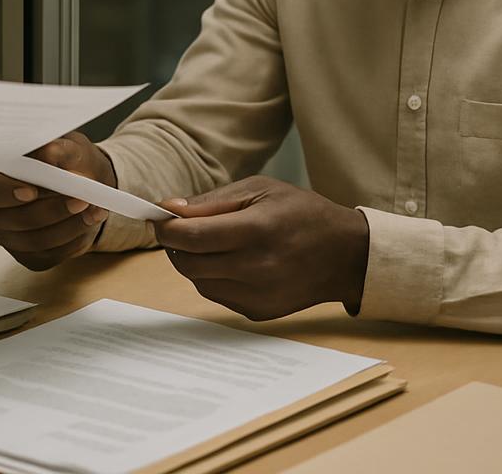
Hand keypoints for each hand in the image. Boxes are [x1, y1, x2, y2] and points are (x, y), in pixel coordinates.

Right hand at [0, 131, 115, 270]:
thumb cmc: (65, 161)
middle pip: (17, 220)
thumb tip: (49, 152)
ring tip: (94, 208)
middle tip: (81, 198)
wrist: (83, 184)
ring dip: (71, 224)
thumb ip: (57, 149)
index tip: (32, 191)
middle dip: (52, 210)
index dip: (6, 192)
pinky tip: (91, 219)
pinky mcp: (33, 258)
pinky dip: (77, 236)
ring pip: (39, 239)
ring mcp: (11, 240)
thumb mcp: (66, 147)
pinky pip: (54, 253)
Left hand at [154, 176, 369, 320]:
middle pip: (187, 263)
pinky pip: (216, 294)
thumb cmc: (301, 213)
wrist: (344, 255)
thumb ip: (212, 202)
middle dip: (173, 245)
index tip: (157, 217)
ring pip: (197, 281)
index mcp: (256, 231)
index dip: (164, 228)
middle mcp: (255, 268)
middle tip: (178, 229)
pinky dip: (211, 277)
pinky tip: (229, 261)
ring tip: (208, 242)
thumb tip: (169, 209)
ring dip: (191, 261)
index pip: (191, 237)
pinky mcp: (257, 312)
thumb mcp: (260, 190)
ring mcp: (257, 295)